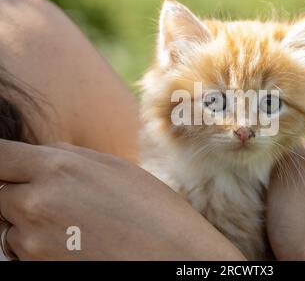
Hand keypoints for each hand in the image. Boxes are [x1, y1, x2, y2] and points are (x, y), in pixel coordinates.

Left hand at [0, 139, 244, 259]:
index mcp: (57, 168)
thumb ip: (68, 156)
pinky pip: (22, 251)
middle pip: (1, 192)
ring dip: (29, 222)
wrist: (171, 255)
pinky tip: (74, 242)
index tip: (12, 165)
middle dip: (20, 192)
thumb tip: (39, 154)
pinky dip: (38, 246)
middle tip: (57, 197)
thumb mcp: (113, 166)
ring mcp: (34, 241)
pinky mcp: (39, 267)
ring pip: (10, 225)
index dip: (4, 160)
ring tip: (74, 223)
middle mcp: (36, 203)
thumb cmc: (151, 207)